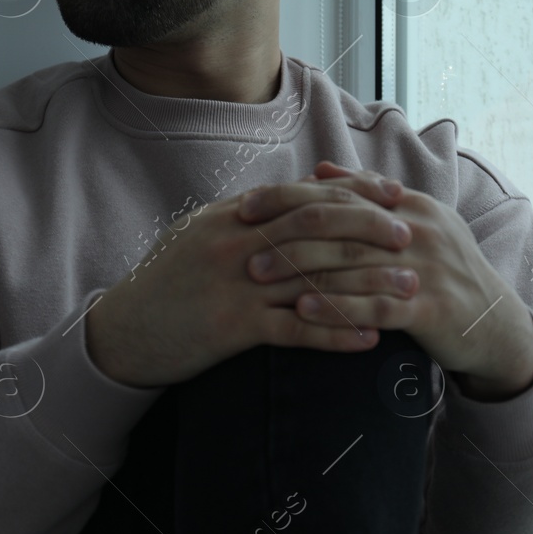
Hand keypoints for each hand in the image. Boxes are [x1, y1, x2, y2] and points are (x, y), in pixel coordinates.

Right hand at [86, 181, 415, 389]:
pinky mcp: (231, 327)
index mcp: (233, 217)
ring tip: (408, 289)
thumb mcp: (200, 236)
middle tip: (411, 236)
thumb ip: (245, 218)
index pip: (304, 196)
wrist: (121, 332)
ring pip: (314, 278)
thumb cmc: (165, 285)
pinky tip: (369, 338)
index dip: (353, 194)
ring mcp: (235, 284)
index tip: (393, 196)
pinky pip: (295, 329)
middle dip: (370, 230)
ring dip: (367, 284)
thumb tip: (293, 199)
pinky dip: (336, 332)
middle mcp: (237, 243)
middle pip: (317, 228)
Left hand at [237, 160, 532, 399]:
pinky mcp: (430, 309)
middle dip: (285, 231)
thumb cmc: (441, 272)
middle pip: (341, 221)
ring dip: (298, 269)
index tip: (246, 205)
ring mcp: (425, 268)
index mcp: (410, 205)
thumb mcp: (414, 225)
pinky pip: (373, 305)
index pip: (340, 191)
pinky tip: (300, 310)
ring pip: (352, 262)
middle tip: (244, 243)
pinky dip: (335, 306)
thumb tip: (321, 169)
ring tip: (258, 276)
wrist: (494, 324)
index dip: (289, 196)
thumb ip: (368, 196)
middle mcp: (417, 230)